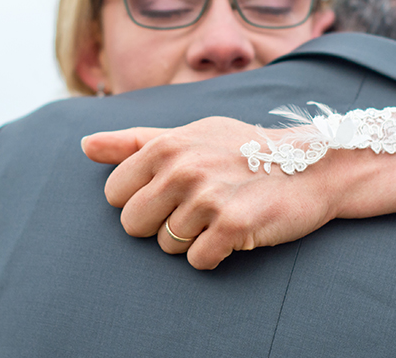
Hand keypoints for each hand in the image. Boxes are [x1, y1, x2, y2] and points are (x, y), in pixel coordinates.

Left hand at [81, 117, 340, 268]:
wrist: (311, 165)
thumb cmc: (245, 150)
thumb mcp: (192, 134)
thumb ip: (136, 141)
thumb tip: (85, 146)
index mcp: (167, 145)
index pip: (114, 194)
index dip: (140, 199)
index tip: (171, 192)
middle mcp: (183, 169)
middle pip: (133, 225)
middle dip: (160, 224)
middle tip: (196, 208)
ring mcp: (207, 198)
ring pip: (166, 246)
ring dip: (192, 238)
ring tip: (221, 213)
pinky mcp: (231, 227)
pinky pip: (196, 260)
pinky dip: (214, 253)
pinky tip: (235, 230)